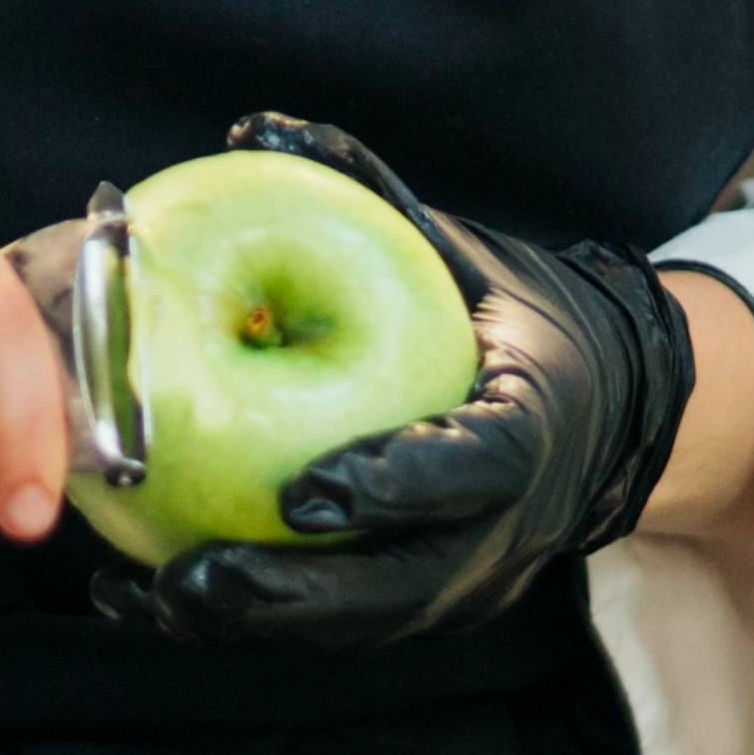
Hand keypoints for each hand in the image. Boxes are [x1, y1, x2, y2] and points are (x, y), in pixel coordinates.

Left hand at [91, 114, 693, 650]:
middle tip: (190, 579)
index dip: (393, 486)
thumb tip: (254, 129)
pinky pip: (334, 625)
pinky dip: (248, 620)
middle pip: (401, 584)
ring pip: (358, 623)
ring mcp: (469, 580)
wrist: (603, 408)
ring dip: (253, 623)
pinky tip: (149, 600)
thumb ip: (367, 191)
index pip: (474, 467)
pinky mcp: (426, 606)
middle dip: (291, 593)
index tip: (305, 494)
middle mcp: (508, 525)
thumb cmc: (507, 314)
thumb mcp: (457, 247)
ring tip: (149, 600)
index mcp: (532, 425)